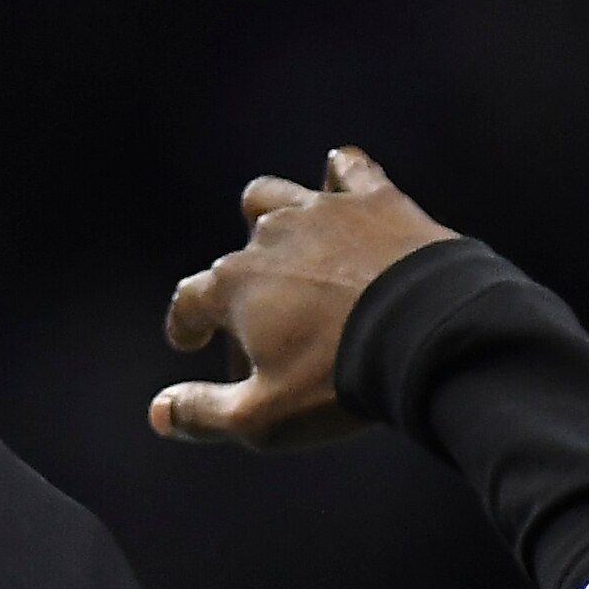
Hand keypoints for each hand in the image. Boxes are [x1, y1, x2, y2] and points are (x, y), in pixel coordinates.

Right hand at [154, 147, 457, 450]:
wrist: (429, 338)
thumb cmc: (341, 382)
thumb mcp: (265, 419)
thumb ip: (205, 414)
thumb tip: (159, 412)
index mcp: (235, 286)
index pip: (192, 299)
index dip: (187, 322)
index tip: (189, 338)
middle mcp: (268, 237)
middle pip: (239, 258)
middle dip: (244, 294)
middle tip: (268, 333)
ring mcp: (321, 212)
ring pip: (274, 196)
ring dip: (270, 217)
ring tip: (284, 244)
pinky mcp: (375, 201)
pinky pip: (349, 168)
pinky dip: (341, 176)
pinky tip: (342, 185)